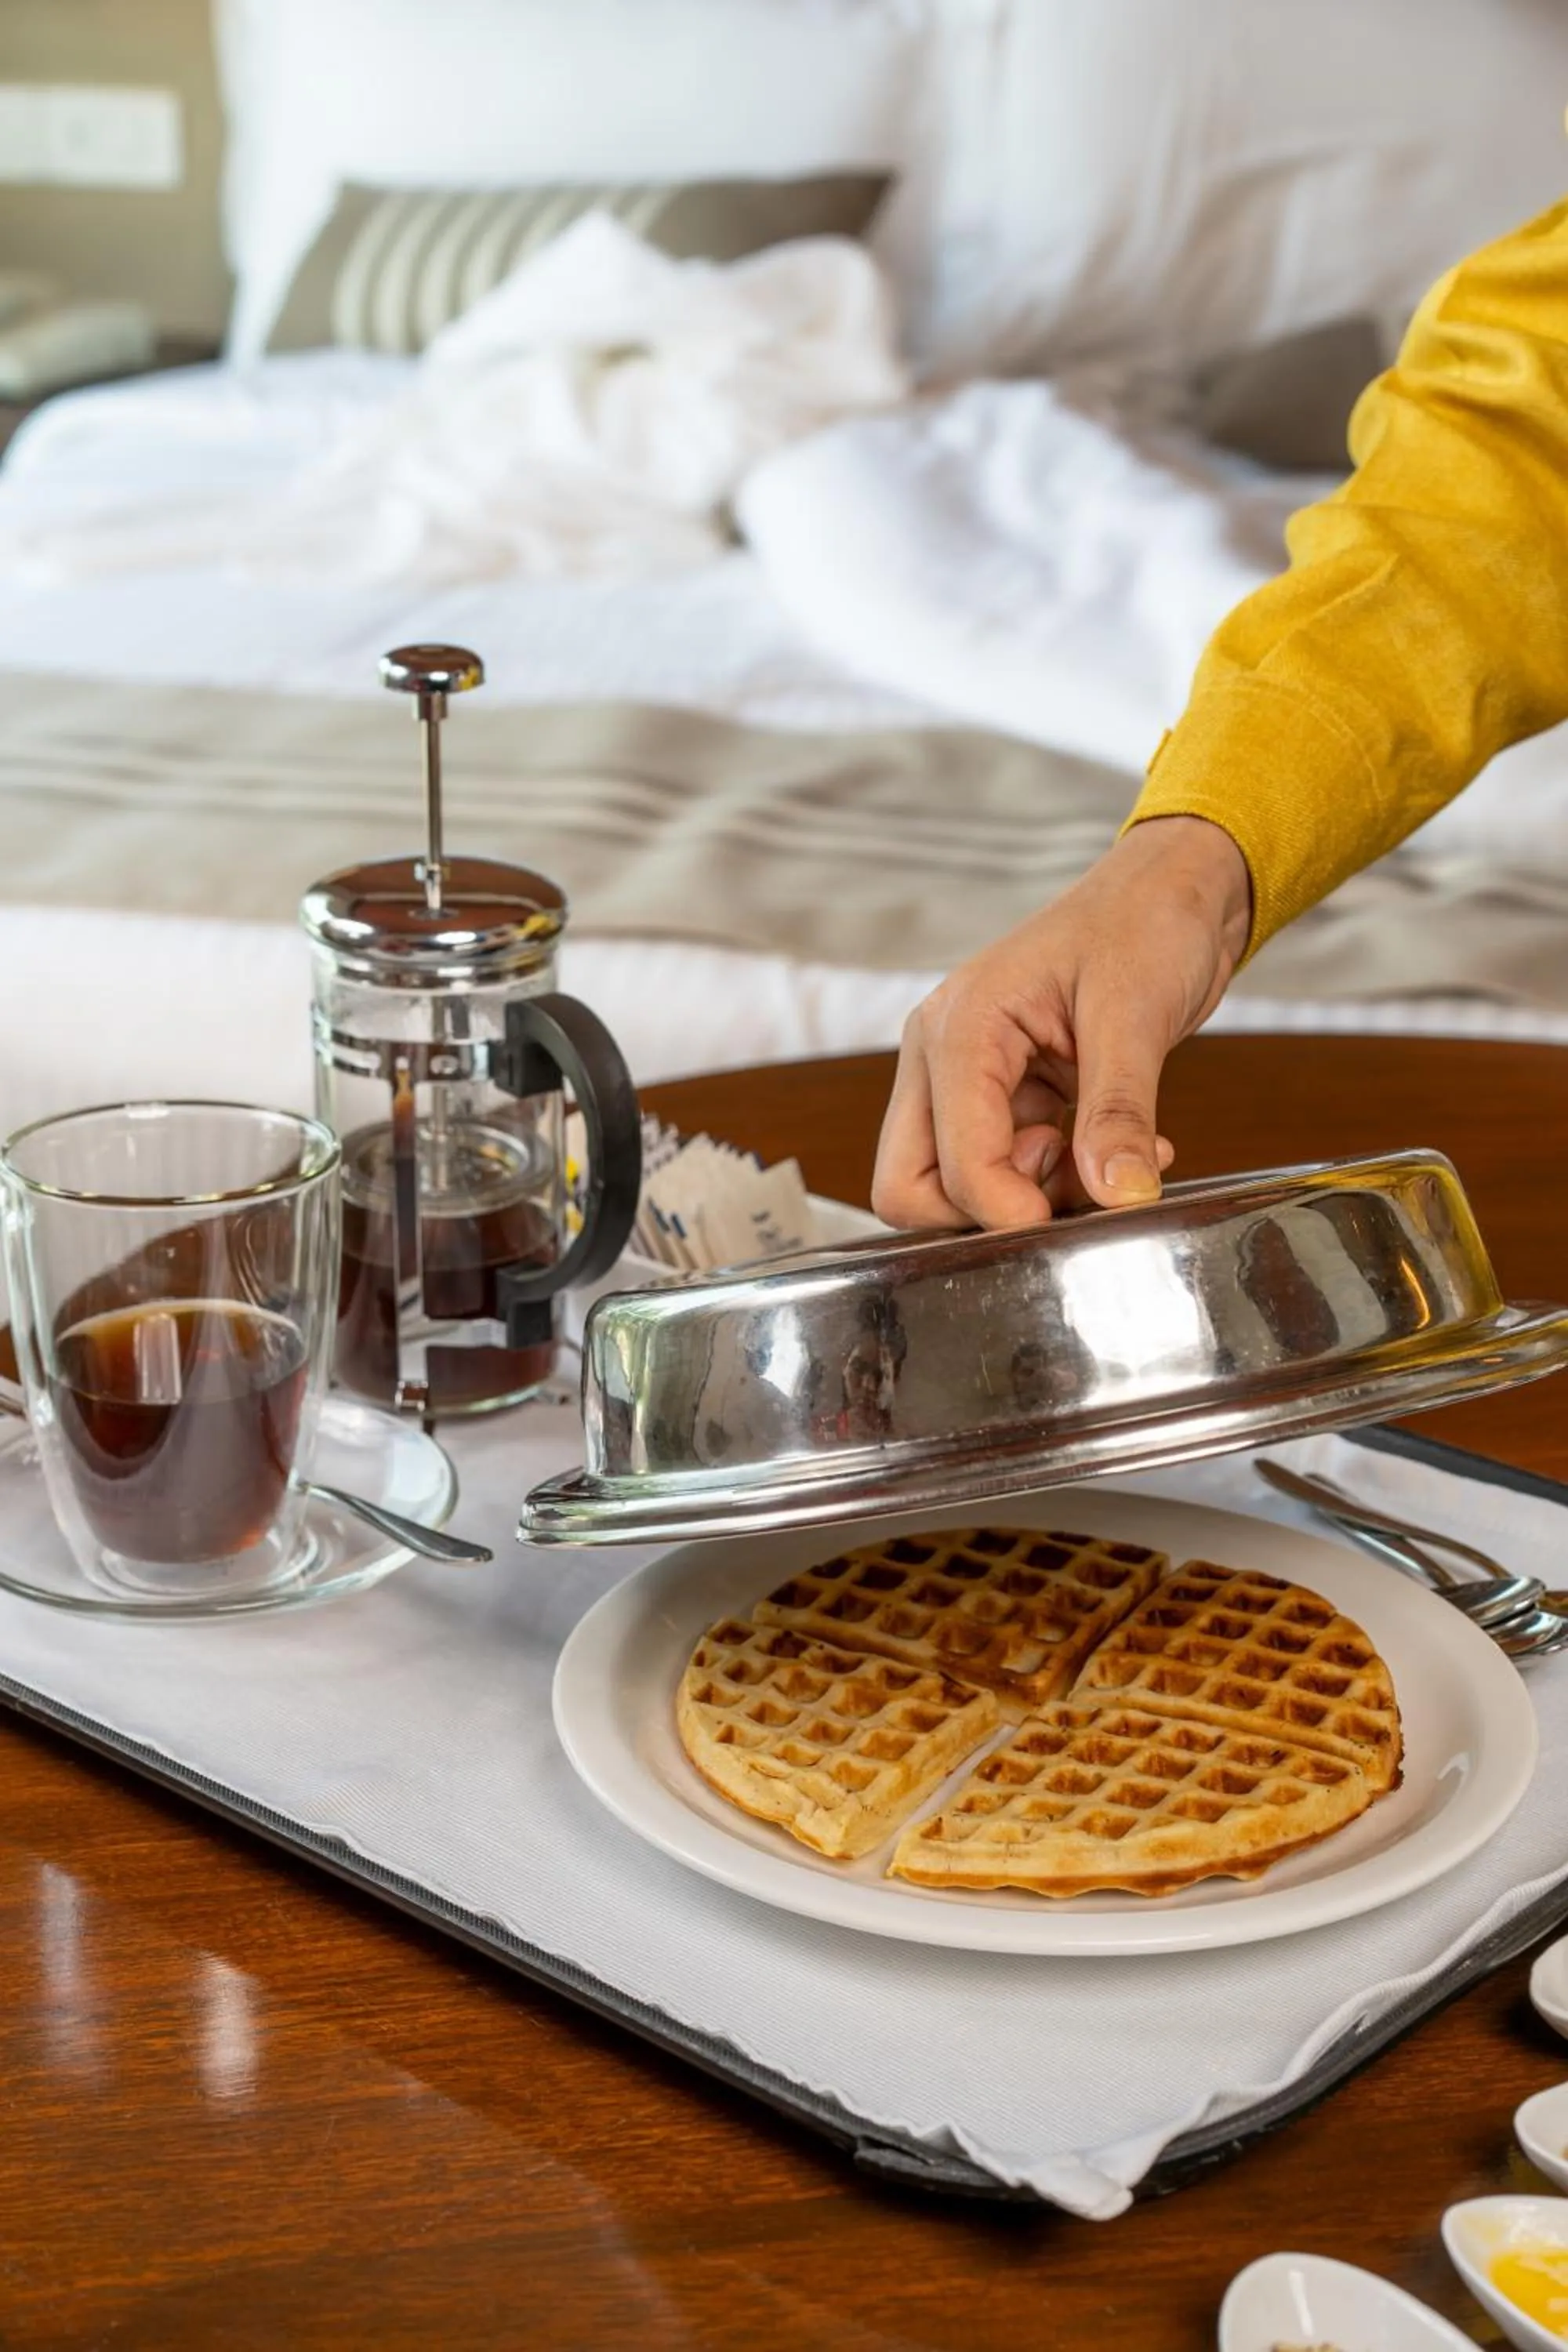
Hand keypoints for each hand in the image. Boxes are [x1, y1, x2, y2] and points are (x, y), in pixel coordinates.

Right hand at [872, 816, 1252, 1229]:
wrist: (1168, 892)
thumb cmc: (1145, 922)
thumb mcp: (1136, 1015)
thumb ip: (1120, 1111)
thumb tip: (1120, 1194)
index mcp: (959, 1027)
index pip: (951, 1159)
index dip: (1006, 1209)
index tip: (1073, 1223)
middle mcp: (942, 1055)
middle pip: (909, 1185)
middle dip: (986, 1212)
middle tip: (1067, 1189)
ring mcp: (964, 1077)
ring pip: (950, 1185)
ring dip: (1025, 1198)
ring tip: (1102, 1163)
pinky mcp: (1001, 1094)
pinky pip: (999, 1167)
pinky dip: (1052, 1181)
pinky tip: (1112, 1152)